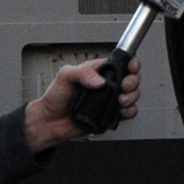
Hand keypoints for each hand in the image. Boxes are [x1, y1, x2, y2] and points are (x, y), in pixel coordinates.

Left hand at [24, 58, 140, 152]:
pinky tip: (120, 111)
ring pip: (133, 95)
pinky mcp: (110, 115)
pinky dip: (129, 112)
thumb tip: (100, 80)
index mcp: (98, 71)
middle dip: (133, 82)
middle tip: (124, 86)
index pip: (121, 63)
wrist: (50, 121)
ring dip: (132, 97)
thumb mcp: (65, 75)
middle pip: (131, 78)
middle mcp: (106, 84)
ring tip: (120, 100)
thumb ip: (83, 72)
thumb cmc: (55, 97)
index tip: (131, 68)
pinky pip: (128, 112)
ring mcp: (109, 100)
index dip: (130, 64)